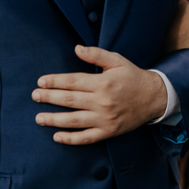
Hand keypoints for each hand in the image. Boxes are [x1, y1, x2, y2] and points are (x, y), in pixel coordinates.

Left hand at [32, 45, 166, 144]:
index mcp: (103, 82)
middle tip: (34, 96)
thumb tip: (76, 49)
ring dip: (54, 119)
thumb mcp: (117, 60)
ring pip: (74, 120)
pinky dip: (70, 139)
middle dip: (49, 98)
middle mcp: (102, 101)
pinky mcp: (108, 132)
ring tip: (39, 118)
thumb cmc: (133, 77)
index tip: (41, 82)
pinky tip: (57, 137)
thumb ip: (96, 54)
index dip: (55, 82)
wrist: (154, 98)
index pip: (72, 82)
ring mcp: (105, 119)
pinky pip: (86, 138)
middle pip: (69, 100)